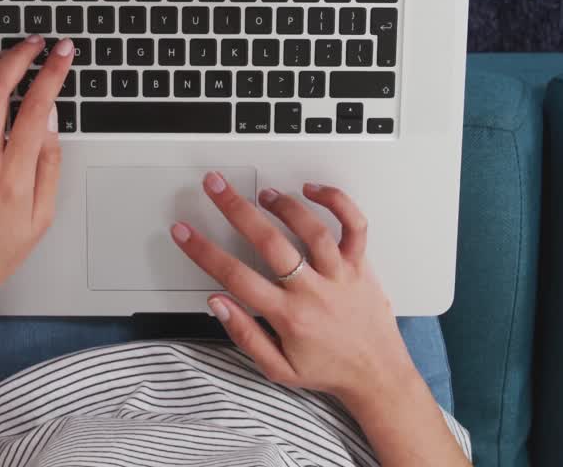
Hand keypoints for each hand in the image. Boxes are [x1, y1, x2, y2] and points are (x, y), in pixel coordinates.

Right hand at [170, 174, 420, 411]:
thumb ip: (245, 335)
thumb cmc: (328, 370)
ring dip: (284, 205)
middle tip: (216, 186)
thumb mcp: (277, 369)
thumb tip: (217, 302)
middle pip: (269, 242)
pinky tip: (314, 190)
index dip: (204, 251)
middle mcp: (313, 291)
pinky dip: (337, 202)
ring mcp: (340, 275)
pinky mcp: (361, 265)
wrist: (378, 376)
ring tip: (263, 194)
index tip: (184, 232)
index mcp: (289, 316)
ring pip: (312, 230)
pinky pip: (355, 226)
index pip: (236, 277)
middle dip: (236, 209)